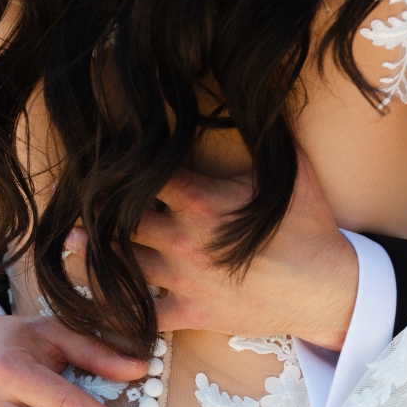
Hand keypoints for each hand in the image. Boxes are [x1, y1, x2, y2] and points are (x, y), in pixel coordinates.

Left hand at [66, 158, 358, 348]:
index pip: (140, 174)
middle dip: (96, 208)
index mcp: (201, 200)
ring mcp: (185, 279)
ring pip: (119, 266)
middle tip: (78, 200)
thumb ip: (265, 134)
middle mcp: (184, 239)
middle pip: (118, 218)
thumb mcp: (292, 172)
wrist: (331, 289)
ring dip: (95, 254)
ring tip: (75, 241)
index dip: (116, 163)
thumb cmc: (313, 228)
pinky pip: (142, 318)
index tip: (103, 156)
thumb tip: (257, 88)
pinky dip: (118, 314)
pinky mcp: (193, 313)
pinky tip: (102, 306)